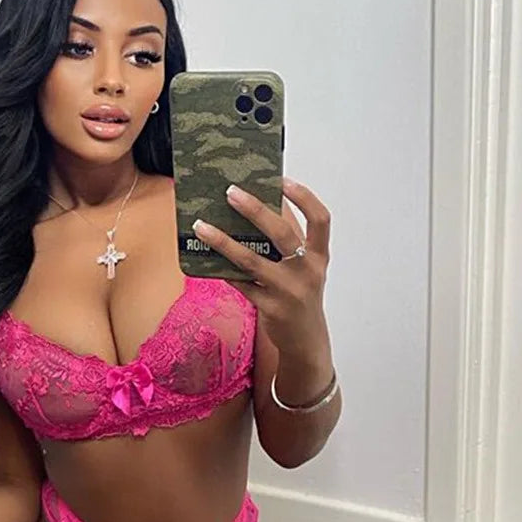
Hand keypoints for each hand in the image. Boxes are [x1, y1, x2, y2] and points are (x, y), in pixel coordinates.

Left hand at [192, 177, 331, 359]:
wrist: (306, 342)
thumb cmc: (300, 296)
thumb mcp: (304, 270)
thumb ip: (288, 244)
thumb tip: (256, 210)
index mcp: (318, 257)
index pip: (320, 220)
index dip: (304, 197)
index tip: (282, 180)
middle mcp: (306, 271)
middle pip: (281, 233)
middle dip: (255, 210)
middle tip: (230, 192)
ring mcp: (288, 291)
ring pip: (251, 260)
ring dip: (223, 241)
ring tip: (201, 226)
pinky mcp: (269, 307)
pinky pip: (239, 283)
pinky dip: (221, 269)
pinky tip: (205, 258)